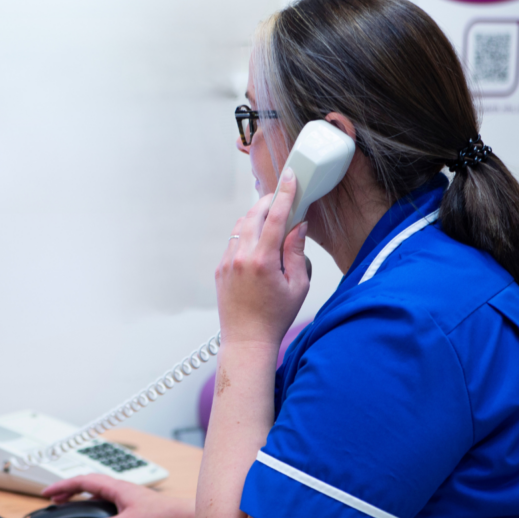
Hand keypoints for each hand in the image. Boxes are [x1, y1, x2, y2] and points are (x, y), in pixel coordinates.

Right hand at [41, 474, 194, 517]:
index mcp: (116, 487)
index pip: (82, 480)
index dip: (62, 485)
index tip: (46, 492)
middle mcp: (122, 489)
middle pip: (88, 484)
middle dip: (69, 490)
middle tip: (54, 499)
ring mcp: (129, 498)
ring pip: (99, 493)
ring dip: (82, 499)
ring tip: (71, 507)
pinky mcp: (135, 508)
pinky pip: (108, 503)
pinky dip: (95, 507)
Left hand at [216, 167, 309, 348]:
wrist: (246, 340)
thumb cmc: (276, 317)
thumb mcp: (298, 285)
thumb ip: (296, 252)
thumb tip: (297, 227)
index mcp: (262, 260)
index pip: (274, 217)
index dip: (284, 194)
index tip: (289, 177)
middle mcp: (240, 257)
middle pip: (253, 215)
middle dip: (269, 201)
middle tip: (283, 195)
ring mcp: (227, 262)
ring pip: (241, 227)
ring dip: (256, 217)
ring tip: (273, 218)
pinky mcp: (220, 269)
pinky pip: (234, 242)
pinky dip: (247, 234)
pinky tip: (259, 241)